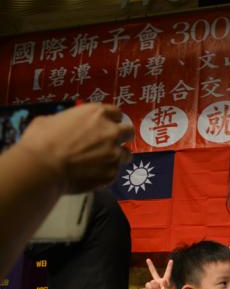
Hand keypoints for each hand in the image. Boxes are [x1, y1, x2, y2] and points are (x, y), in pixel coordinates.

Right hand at [19, 103, 133, 192]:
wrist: (43, 167)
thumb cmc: (41, 140)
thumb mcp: (52, 120)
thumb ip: (69, 121)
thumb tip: (66, 127)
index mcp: (97, 114)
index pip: (116, 113)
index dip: (111, 120)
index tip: (105, 126)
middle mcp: (111, 132)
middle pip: (128, 132)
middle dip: (121, 137)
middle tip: (109, 143)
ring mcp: (114, 154)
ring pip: (126, 154)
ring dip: (117, 156)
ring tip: (102, 162)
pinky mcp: (112, 173)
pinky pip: (114, 172)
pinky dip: (106, 173)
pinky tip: (93, 174)